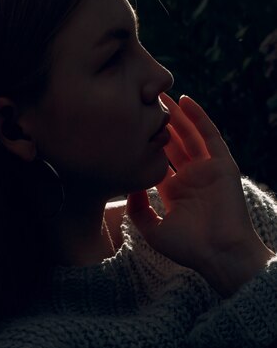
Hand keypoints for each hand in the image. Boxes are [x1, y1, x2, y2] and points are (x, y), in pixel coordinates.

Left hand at [127, 93, 274, 295]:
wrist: (220, 254)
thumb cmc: (187, 247)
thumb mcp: (152, 229)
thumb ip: (136, 208)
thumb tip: (129, 183)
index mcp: (173, 191)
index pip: (156, 160)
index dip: (143, 144)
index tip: (125, 126)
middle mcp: (190, 177)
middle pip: (171, 143)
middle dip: (157, 124)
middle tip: (141, 101)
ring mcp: (207, 169)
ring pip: (188, 135)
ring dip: (176, 114)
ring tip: (159, 94)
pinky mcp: (223, 164)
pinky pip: (210, 135)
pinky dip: (198, 117)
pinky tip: (184, 100)